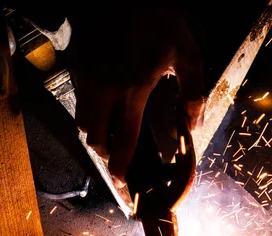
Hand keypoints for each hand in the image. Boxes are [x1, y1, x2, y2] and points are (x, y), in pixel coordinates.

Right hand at [68, 8, 205, 185]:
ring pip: (82, 124)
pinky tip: (101, 113)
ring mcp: (88, 80)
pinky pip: (78, 103)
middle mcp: (105, 91)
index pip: (124, 139)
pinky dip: (87, 117)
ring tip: (108, 139)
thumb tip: (191, 125)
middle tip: (118, 160)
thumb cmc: (157, 19)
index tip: (123, 181)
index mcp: (133, 90)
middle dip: (107, 155)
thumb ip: (193, 91)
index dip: (122, 165)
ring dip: (95, 137)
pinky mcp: (78, 69)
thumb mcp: (186, 51)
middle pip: (96, 139)